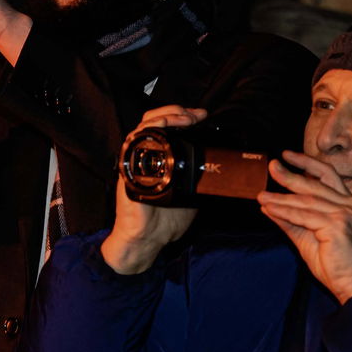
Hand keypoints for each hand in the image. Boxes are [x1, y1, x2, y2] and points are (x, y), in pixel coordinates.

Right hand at [100, 106, 204, 274]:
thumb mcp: (190, 195)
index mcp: (158, 159)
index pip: (167, 127)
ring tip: (186, 119)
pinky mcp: (128, 167)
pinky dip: (150, 131)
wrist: (149, 239)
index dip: (183, 117)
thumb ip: (199, 181)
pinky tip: (164, 129)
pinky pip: (135, 141)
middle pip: (155, 119)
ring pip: (146, 125)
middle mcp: (144, 155)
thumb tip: (223, 173)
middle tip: (196, 115)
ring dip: (167, 117)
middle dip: (177, 112)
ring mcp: (134, 159)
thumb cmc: (166, 221)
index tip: (202, 116)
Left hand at [258, 151, 351, 302]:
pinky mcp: (339, 225)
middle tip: (271, 167)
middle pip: (315, 185)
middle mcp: (351, 205)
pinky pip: (304, 216)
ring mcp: (346, 214)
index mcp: (350, 203)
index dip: (307, 163)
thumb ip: (292, 219)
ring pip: (306, 201)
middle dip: (290, 175)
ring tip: (262, 196)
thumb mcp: (308, 236)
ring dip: (281, 198)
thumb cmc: (334, 264)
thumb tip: (268, 205)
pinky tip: (271, 209)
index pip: (327, 175)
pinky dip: (284, 212)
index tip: (287, 155)